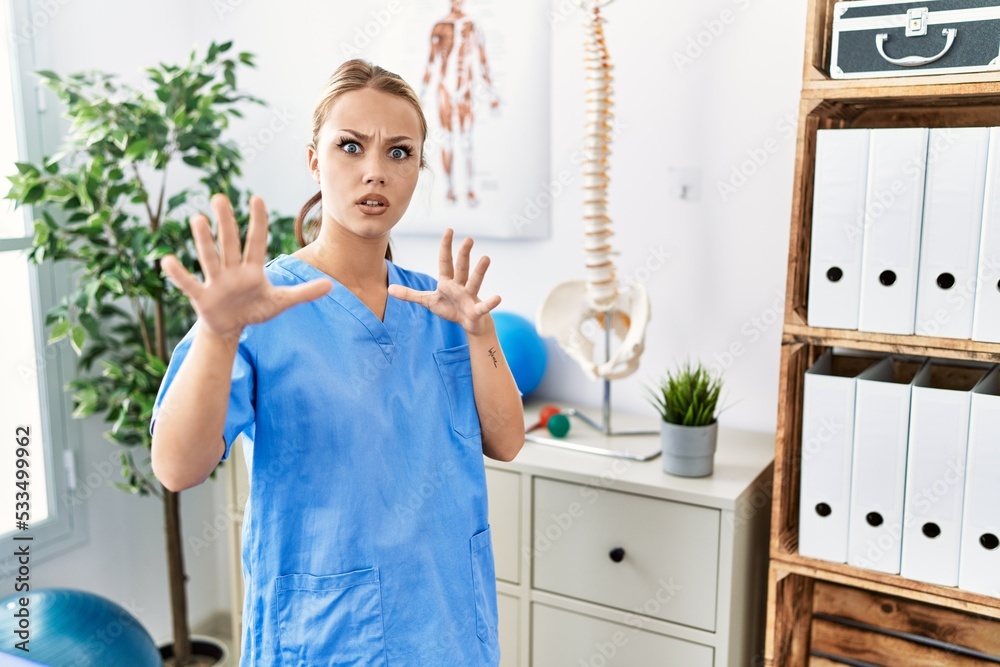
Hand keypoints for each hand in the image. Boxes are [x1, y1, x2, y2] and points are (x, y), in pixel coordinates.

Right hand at [161, 194, 331, 341]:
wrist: (231, 328)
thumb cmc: (254, 309)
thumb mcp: (281, 302)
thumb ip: (304, 293)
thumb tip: (331, 286)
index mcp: (252, 269)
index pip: (256, 241)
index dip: (258, 222)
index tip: (257, 199)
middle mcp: (233, 270)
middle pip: (230, 243)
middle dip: (226, 222)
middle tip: (219, 197)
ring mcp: (216, 282)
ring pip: (210, 257)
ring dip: (204, 240)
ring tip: (197, 218)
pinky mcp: (202, 297)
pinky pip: (189, 283)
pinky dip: (179, 274)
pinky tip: (168, 260)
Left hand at [387, 228, 500, 336]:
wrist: (470, 324)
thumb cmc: (450, 309)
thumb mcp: (428, 302)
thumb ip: (410, 294)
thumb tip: (389, 288)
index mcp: (447, 281)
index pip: (445, 261)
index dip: (445, 246)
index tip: (449, 229)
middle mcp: (460, 285)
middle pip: (461, 267)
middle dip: (463, 254)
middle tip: (468, 239)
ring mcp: (470, 297)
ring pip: (474, 282)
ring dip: (480, 271)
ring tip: (486, 258)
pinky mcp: (477, 310)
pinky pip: (484, 306)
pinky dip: (491, 302)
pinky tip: (498, 297)